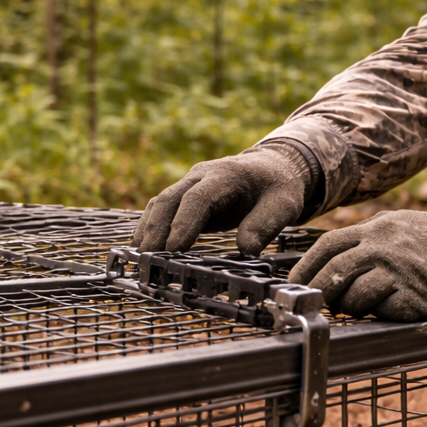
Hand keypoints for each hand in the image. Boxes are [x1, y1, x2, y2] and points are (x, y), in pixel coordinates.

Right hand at [132, 143, 315, 254]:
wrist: (272, 166)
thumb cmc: (278, 186)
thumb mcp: (284, 204)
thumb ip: (266, 224)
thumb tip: (246, 250)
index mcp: (226, 175)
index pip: (198, 198)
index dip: (184, 224)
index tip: (174, 249)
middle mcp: (202, 175)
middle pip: (170, 199)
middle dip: (157, 229)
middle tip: (149, 260)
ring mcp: (190, 183)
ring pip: (161, 203)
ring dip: (149, 229)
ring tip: (141, 259)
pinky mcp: (186, 194)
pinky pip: (163, 208)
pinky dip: (151, 226)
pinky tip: (144, 248)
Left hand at [289, 207, 426, 320]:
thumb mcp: (397, 225)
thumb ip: (366, 238)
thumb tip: (331, 260)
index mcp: (376, 227)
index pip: (328, 245)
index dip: (306, 267)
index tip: (295, 285)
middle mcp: (383, 246)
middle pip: (334, 272)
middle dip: (321, 292)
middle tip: (319, 305)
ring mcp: (399, 271)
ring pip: (354, 296)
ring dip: (351, 307)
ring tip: (362, 306)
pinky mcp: (415, 295)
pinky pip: (383, 310)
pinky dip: (380, 313)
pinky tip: (390, 308)